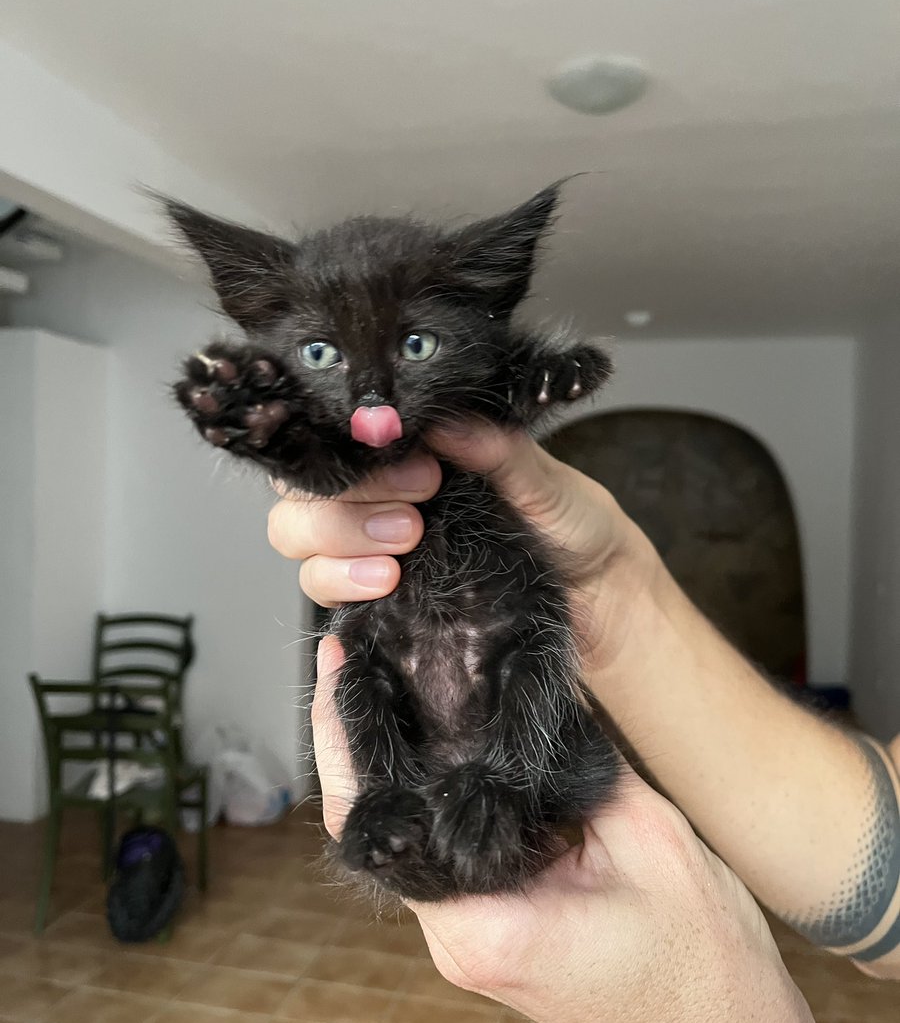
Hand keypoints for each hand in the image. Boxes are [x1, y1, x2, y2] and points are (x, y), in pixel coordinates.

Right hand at [267, 421, 656, 673]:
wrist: (601, 603)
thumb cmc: (576, 530)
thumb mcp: (548, 482)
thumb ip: (499, 449)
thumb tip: (448, 420)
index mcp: (415, 452)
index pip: (342, 436)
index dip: (356, 450)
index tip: (418, 469)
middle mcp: (383, 496)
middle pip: (304, 487)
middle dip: (344, 503)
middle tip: (412, 519)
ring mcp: (373, 547)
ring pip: (298, 535)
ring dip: (336, 545)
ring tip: (398, 562)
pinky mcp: (378, 601)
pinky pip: (324, 591)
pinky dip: (340, 585)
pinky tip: (384, 586)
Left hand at [312, 637, 870, 1022]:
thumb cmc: (704, 969)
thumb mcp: (649, 838)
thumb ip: (577, 760)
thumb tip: (532, 685)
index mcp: (480, 925)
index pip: (379, 815)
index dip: (349, 735)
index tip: (337, 665)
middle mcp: (457, 939)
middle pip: (382, 823)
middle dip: (365, 737)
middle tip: (356, 655)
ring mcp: (471, 942)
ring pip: (413, 834)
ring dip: (402, 764)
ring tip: (397, 680)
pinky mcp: (495, 933)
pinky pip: (449, 852)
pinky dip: (442, 795)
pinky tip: (453, 742)